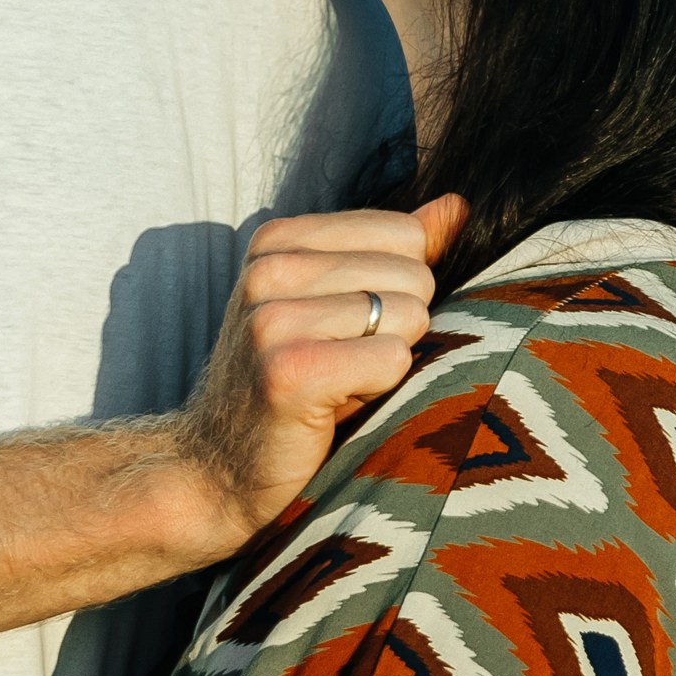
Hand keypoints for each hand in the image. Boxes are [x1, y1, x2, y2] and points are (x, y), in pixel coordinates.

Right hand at [176, 196, 466, 546]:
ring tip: (337, 385)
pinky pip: (394, 360)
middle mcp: (269, 269)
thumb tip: (459, 205)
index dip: (397, 290)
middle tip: (342, 365)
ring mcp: (273, 319)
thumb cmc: (292, 384)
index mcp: (278, 241)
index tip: (345, 329)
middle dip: (396, 329)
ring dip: (388, 364)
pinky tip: (335, 408)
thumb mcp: (334, 303)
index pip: (405, 233)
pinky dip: (382, 392)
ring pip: (408, 316)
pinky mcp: (290, 372)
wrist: (217, 470)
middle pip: (413, 275)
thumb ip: (395, 252)